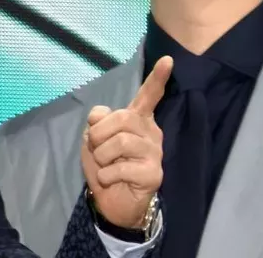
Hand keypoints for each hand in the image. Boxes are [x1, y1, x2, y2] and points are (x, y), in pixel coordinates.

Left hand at [81, 55, 172, 228]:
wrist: (114, 204)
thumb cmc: (106, 166)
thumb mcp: (94, 141)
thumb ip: (98, 123)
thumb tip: (99, 114)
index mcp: (139, 119)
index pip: (149, 95)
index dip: (157, 77)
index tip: (168, 59)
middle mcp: (151, 131)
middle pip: (123, 117)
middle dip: (100, 133)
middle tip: (97, 149)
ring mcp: (155, 152)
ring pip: (121, 142)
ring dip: (102, 157)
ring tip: (105, 166)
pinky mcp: (154, 173)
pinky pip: (121, 168)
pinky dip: (106, 176)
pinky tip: (112, 180)